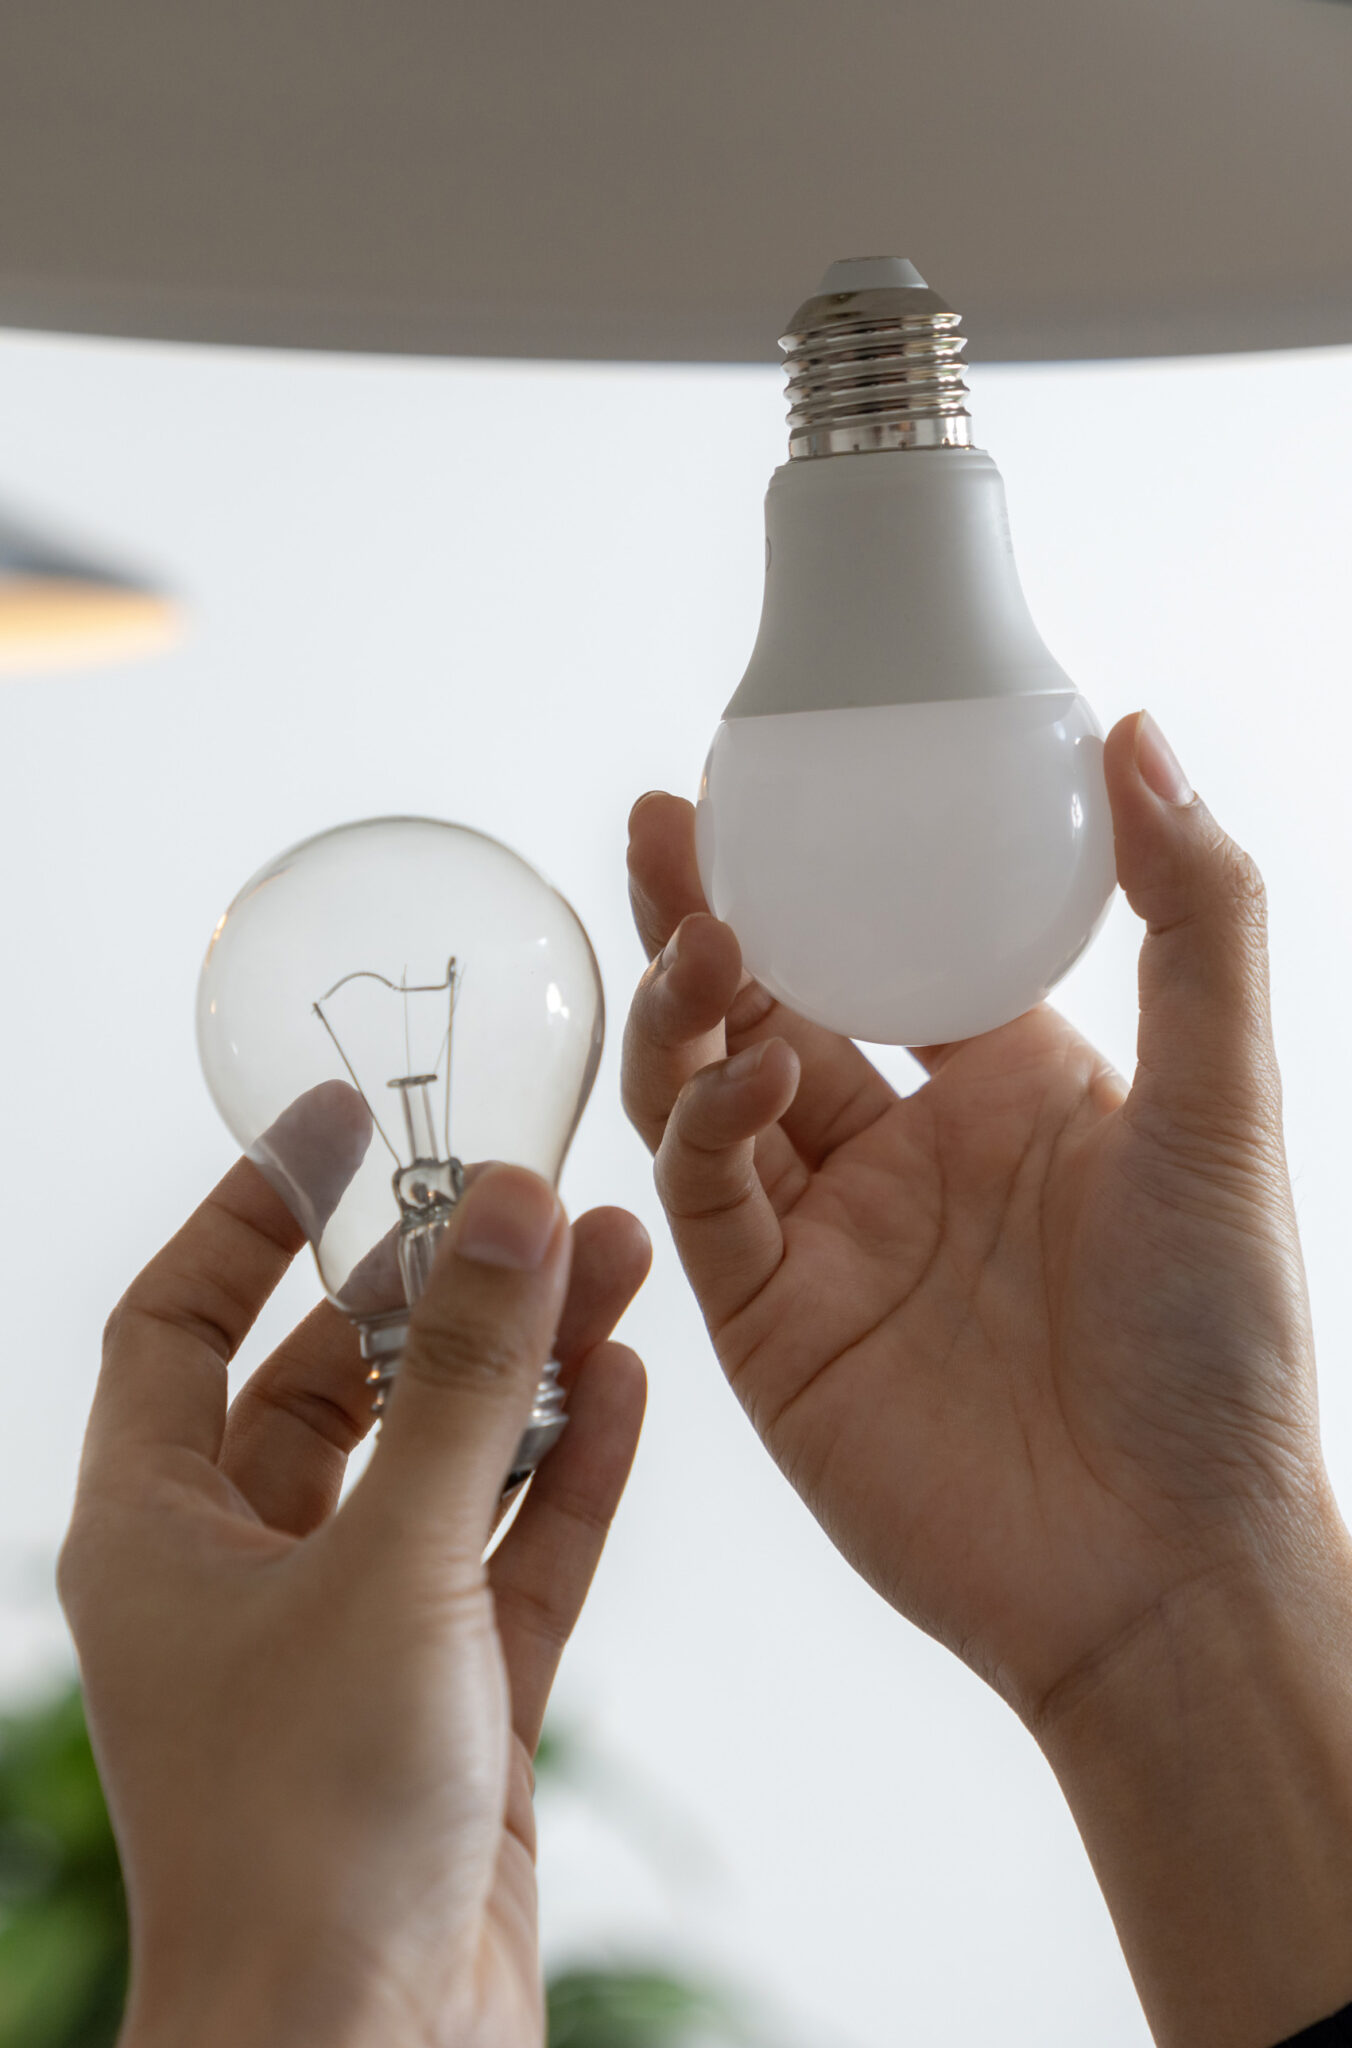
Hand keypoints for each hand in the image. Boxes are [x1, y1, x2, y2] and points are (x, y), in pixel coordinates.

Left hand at [59, 1161, 648, 2047]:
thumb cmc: (312, 1831)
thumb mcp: (390, 1567)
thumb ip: (457, 1385)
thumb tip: (504, 1205)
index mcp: (159, 1528)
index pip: (178, 1321)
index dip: (249, 1210)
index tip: (337, 1119)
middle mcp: (247, 1569)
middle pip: (334, 1381)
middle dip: (432, 1289)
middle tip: (526, 1195)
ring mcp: (357, 1633)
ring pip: (442, 1460)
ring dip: (522, 1370)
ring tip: (613, 1262)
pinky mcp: (453, 1699)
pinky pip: (514, 1550)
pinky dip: (567, 1472)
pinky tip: (626, 1385)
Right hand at [624, 712, 1351, 2045]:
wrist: (1167, 1568)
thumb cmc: (1221, 1343)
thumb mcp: (1224, 1101)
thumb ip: (1191, 915)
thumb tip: (1137, 733)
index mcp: (1006, 1088)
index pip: (886, 949)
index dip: (824, 868)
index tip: (774, 784)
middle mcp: (904, 1152)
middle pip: (772, 1003)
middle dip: (710, 914)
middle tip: (666, 826)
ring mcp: (828, 1237)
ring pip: (709, 1091)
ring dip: (693, 1008)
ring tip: (700, 934)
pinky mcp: (769, 1324)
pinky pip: (707, 1199)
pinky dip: (706, 1127)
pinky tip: (741, 1072)